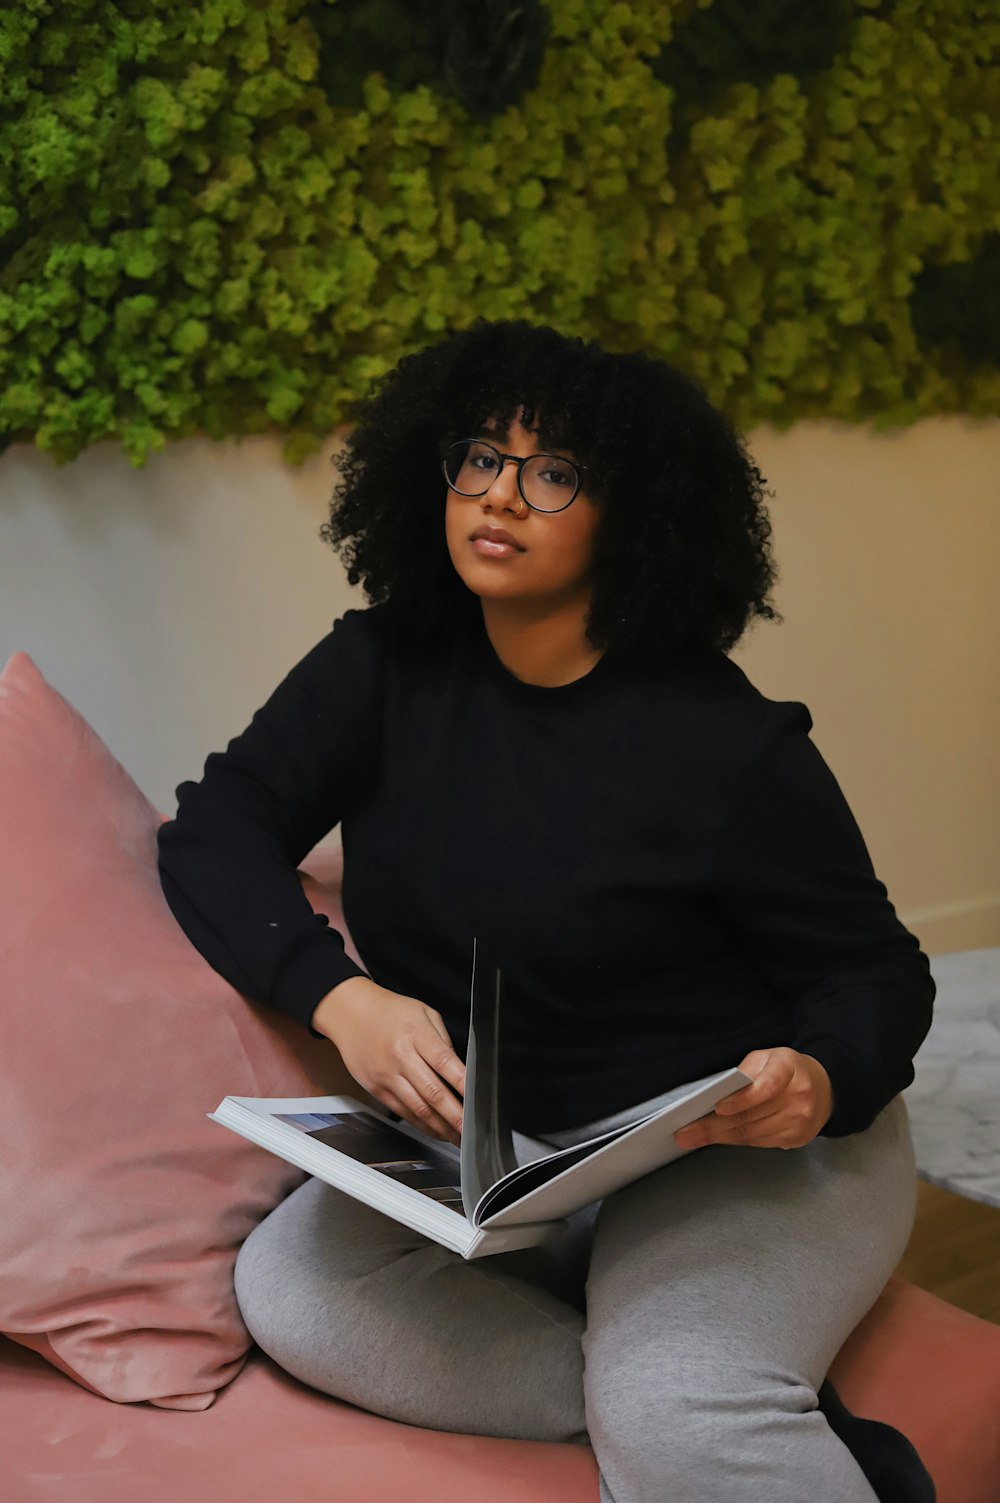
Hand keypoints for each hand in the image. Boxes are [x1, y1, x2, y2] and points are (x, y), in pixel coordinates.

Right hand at [312, 977, 465, 1145]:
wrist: (350, 1013)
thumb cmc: (389, 1011)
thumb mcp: (423, 1012)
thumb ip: (443, 1040)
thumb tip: (459, 1068)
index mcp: (416, 1034)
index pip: (445, 1062)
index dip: (463, 1084)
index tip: (478, 1100)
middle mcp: (401, 1056)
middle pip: (433, 1092)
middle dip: (455, 1115)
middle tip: (471, 1129)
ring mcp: (387, 1076)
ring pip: (418, 1108)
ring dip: (440, 1127)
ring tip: (456, 1136)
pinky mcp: (376, 1089)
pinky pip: (402, 1112)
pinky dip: (421, 1125)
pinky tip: (435, 1130)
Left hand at [673, 1048, 832, 1150]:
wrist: (824, 1088)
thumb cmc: (788, 1070)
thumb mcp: (768, 1057)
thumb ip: (745, 1071)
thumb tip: (718, 1092)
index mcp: (789, 1068)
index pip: (765, 1086)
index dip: (741, 1099)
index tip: (717, 1106)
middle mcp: (798, 1096)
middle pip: (751, 1116)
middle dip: (714, 1126)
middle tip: (687, 1131)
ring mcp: (800, 1121)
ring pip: (752, 1134)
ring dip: (719, 1137)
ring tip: (693, 1137)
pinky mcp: (797, 1139)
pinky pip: (760, 1143)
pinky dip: (736, 1140)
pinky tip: (718, 1138)